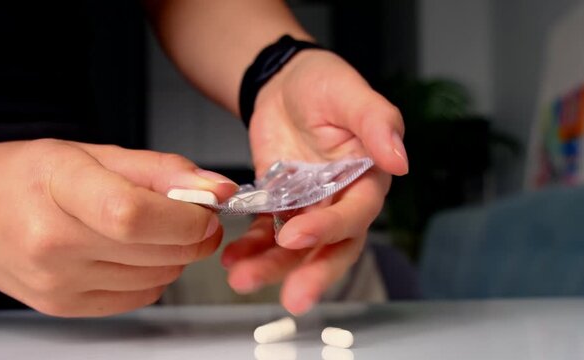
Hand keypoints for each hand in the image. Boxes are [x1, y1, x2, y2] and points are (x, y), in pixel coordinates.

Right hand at [0, 139, 236, 316]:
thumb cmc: (28, 176)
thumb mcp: (93, 152)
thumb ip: (161, 170)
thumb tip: (217, 189)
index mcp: (59, 189)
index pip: (135, 214)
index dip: (186, 216)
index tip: (206, 208)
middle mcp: (53, 243)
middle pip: (156, 251)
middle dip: (194, 235)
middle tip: (192, 215)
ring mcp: (57, 282)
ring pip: (158, 278)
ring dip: (175, 254)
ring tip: (155, 230)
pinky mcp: (64, 306)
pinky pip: (139, 297)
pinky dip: (153, 275)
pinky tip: (135, 253)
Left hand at [221, 50, 407, 314]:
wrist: (285, 84)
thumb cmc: (324, 83)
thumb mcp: (351, 93)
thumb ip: (378, 123)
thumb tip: (401, 161)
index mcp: (367, 179)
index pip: (356, 215)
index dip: (330, 228)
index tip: (296, 235)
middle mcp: (341, 201)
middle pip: (333, 247)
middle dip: (312, 273)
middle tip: (291, 300)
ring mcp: (309, 207)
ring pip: (296, 248)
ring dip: (272, 266)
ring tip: (242, 279)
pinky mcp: (280, 206)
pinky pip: (266, 234)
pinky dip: (251, 248)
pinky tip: (232, 258)